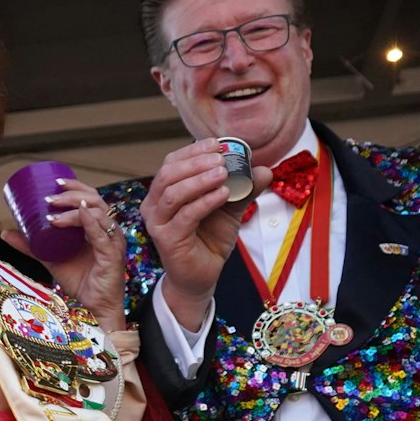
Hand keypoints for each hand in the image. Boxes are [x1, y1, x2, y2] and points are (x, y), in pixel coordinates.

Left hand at [2, 178, 127, 331]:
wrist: (93, 308)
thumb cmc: (79, 280)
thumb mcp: (50, 258)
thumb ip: (31, 245)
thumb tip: (5, 232)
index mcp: (96, 226)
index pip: (90, 197)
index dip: (75, 186)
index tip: (54, 183)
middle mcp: (107, 230)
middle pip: (95, 200)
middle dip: (71, 195)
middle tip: (49, 199)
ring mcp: (113, 241)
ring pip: (99, 214)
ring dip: (75, 210)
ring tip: (53, 215)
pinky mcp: (113, 255)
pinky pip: (104, 235)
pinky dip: (92, 222)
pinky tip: (82, 215)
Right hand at [139, 140, 269, 328]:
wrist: (202, 276)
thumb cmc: (209, 241)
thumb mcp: (229, 210)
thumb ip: (243, 190)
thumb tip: (264, 170)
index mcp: (164, 192)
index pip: (172, 163)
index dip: (193, 151)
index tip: (217, 144)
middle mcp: (154, 204)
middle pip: (168, 173)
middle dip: (196, 162)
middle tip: (222, 158)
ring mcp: (157, 222)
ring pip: (173, 192)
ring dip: (199, 179)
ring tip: (224, 173)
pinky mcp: (167, 239)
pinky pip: (185, 215)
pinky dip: (205, 201)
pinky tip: (223, 194)